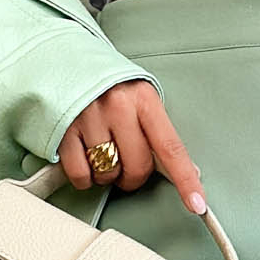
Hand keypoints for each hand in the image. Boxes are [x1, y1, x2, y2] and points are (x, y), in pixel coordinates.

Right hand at [57, 79, 206, 214]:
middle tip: (125, 163)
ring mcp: (88, 117)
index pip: (170, 147)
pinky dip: (84, 177)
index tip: (197, 204)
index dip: (185, 179)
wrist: (63, 56)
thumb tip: (187, 170)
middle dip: (133, 177)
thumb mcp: (138, 96)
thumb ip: (157, 131)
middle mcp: (117, 106)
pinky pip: (81, 175)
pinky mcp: (63, 130)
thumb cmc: (106, 83)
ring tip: (100, 149)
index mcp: (143, 98)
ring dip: (106, 174)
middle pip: (137, 168)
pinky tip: (83, 157)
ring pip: (107, 174)